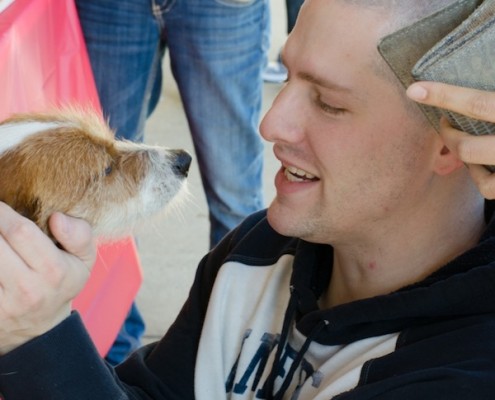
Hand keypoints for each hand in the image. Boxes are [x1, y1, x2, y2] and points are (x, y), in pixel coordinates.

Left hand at [0, 203, 95, 353]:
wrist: (41, 329)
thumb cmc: (63, 283)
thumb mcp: (84, 260)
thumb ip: (80, 235)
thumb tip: (57, 218)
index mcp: (54, 271)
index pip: (21, 232)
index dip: (4, 212)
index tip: (1, 204)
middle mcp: (27, 289)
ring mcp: (3, 303)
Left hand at [407, 81, 494, 198]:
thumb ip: (489, 93)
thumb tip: (487, 58)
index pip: (477, 105)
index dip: (443, 96)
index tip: (413, 90)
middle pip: (465, 146)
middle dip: (447, 135)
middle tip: (445, 123)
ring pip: (471, 163)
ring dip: (460, 151)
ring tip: (463, 139)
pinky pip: (487, 186)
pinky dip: (479, 175)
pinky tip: (480, 161)